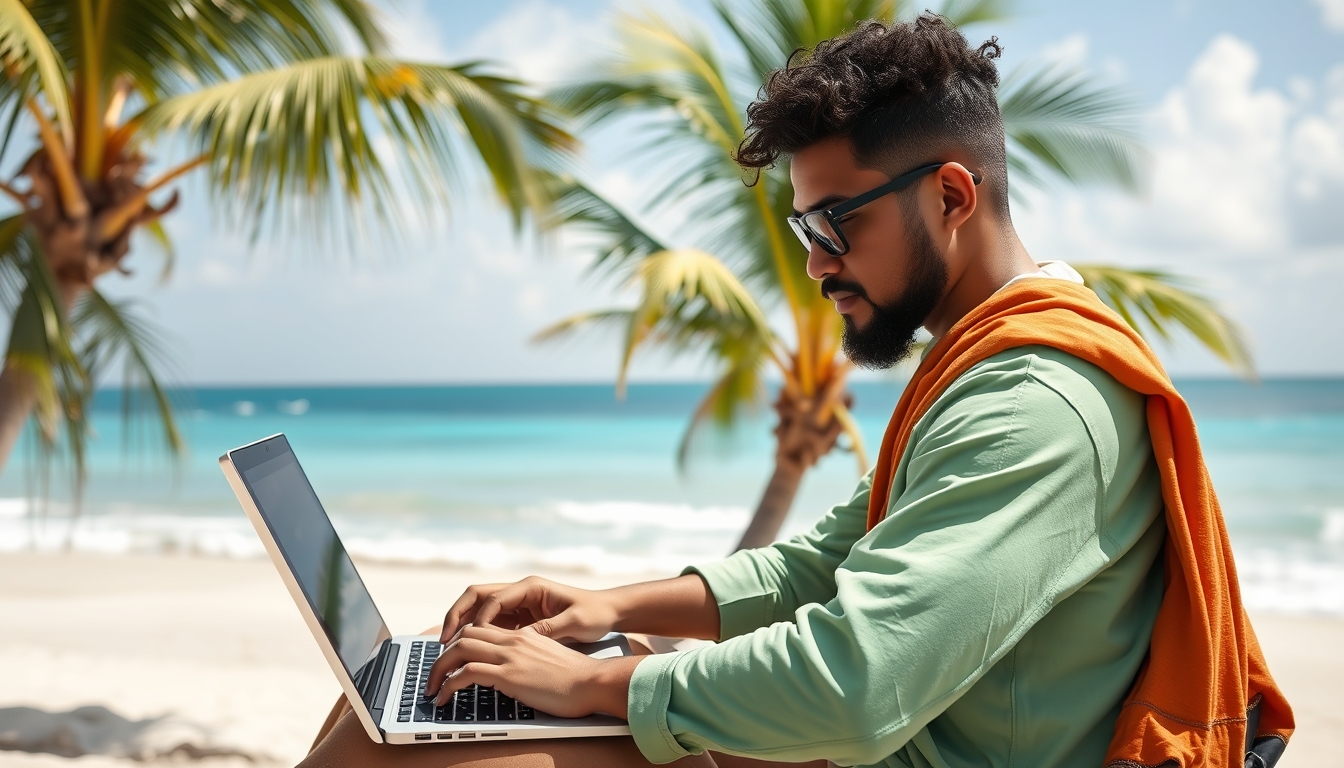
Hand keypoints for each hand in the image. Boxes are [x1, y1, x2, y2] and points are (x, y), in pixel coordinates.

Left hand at [426, 624, 639, 718]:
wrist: (593, 682)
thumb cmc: (576, 678)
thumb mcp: (547, 659)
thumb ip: (527, 658)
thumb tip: (511, 674)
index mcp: (522, 636)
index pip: (479, 629)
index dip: (459, 643)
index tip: (450, 661)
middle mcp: (513, 641)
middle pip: (464, 636)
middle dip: (442, 656)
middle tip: (433, 676)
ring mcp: (510, 656)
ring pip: (459, 650)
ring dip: (438, 669)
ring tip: (431, 688)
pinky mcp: (509, 675)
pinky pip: (467, 674)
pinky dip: (448, 686)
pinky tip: (444, 698)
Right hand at [440, 576, 617, 643]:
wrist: (609, 611)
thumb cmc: (594, 614)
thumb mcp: (574, 623)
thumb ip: (547, 630)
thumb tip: (521, 639)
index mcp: (530, 587)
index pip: (493, 599)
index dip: (478, 620)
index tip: (469, 640)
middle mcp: (520, 592)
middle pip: (476, 598)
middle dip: (457, 617)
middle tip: (443, 641)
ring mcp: (518, 604)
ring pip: (478, 611)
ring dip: (462, 627)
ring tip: (447, 649)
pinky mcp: (519, 618)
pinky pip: (489, 624)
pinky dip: (475, 636)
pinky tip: (467, 654)